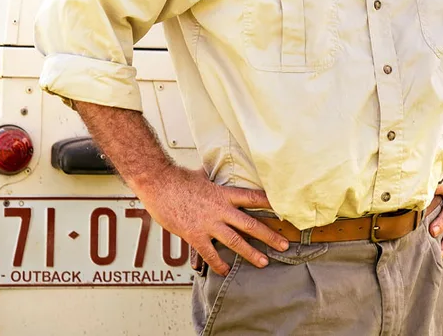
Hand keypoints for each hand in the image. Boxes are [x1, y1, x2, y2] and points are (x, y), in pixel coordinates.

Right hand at [135, 166, 289, 274]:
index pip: (253, 198)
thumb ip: (210, 179)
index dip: (270, 204)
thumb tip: (211, 172)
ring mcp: (209, 223)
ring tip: (264, 262)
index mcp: (224, 193)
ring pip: (236, 241)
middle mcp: (221, 209)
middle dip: (269, 236)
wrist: (159, 184)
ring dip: (251, 253)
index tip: (284, 211)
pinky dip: (219, 263)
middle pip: (251, 224)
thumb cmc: (177, 178)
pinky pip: (210, 253)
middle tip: (284, 245)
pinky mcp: (195, 235)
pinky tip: (226, 270)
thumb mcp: (201, 176)